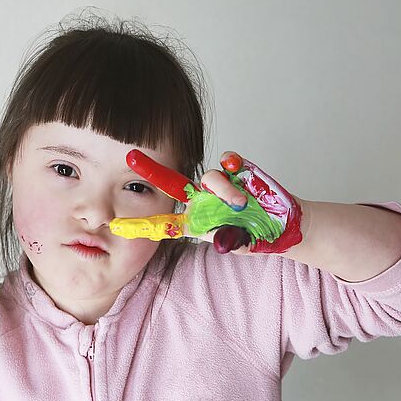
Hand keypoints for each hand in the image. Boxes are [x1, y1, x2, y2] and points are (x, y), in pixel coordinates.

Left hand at [108, 150, 303, 254]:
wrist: (284, 224)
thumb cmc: (257, 235)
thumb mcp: (243, 244)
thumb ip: (233, 242)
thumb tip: (223, 242)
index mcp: (196, 221)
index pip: (165, 222)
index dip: (142, 224)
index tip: (116, 225)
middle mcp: (202, 199)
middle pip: (172, 184)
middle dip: (151, 170)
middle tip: (131, 157)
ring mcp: (219, 184)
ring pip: (207, 177)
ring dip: (222, 189)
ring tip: (240, 204)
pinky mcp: (238, 170)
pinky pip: (228, 161)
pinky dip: (233, 165)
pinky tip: (241, 170)